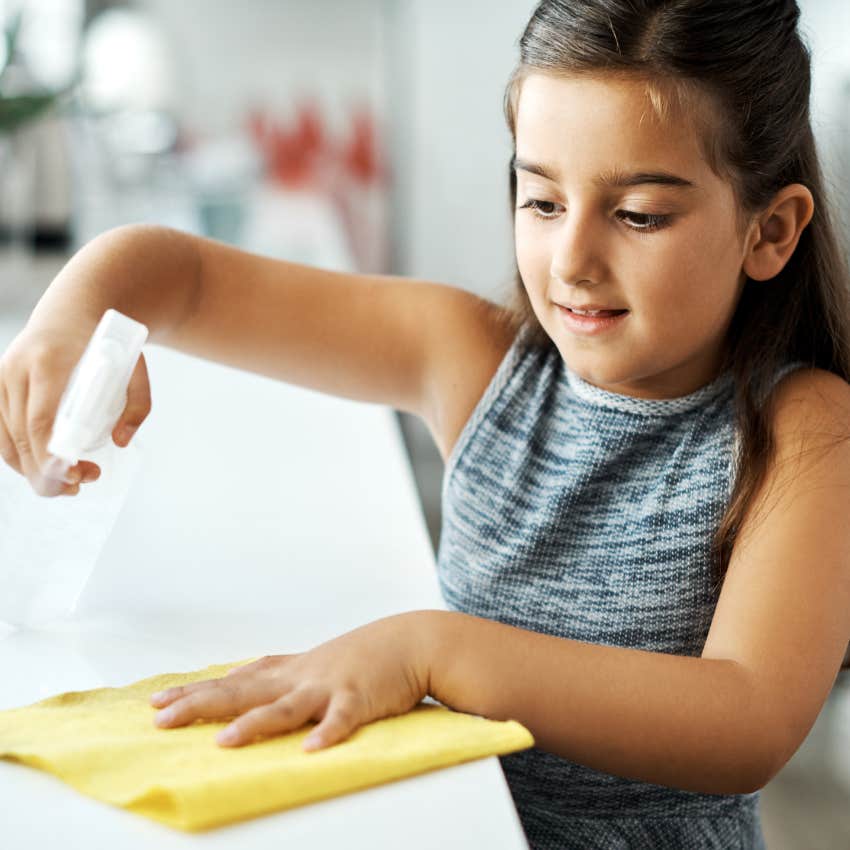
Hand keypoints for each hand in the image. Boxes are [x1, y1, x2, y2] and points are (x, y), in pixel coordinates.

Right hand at [0, 321, 150, 495]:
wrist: (73, 310)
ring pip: (7, 439)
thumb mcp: (135, 368)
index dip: (52, 456)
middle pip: (23, 436)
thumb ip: (137, 404)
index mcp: (50, 362)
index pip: (41, 420)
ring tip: (69, 484)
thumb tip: (121, 442)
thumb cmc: (106, 343)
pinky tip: (43, 469)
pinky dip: (19, 457)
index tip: (77, 477)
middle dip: (48, 472)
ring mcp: (2, 377)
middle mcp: (18, 369)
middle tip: (80, 487)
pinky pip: (0, 432)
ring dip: (34, 470)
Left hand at [149, 612, 434, 750]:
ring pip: (285, 707)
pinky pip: (341, 719)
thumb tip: (236, 674)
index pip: (233, 680)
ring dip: (255, 724)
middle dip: (201, 704)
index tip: (157, 701)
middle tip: (161, 718)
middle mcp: (300, 676)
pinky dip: (327, 733)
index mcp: (289, 671)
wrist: (410, 640)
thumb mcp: (312, 660)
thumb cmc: (361, 655)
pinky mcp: (359, 698)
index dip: (196, 690)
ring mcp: (328, 686)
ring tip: (224, 742)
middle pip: (243, 691)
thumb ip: (276, 670)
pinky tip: (311, 750)